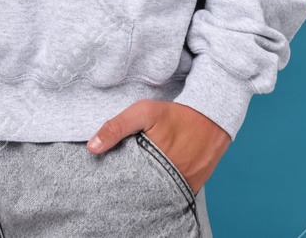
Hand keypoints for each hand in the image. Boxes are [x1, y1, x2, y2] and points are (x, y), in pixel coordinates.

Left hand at [85, 100, 229, 194]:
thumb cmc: (177, 114)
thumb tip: (92, 148)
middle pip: (140, 190)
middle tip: (128, 170)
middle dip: (130, 184)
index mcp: (151, 165)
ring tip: (141, 173)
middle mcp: (168, 181)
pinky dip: (163, 186)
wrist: (213, 117)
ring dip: (147, 185)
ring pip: (156, 193)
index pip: (124, 182)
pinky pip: (172, 192)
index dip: (115, 177)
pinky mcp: (192, 188)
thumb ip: (117, 127)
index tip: (108, 171)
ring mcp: (181, 186)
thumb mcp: (144, 112)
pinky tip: (157, 175)